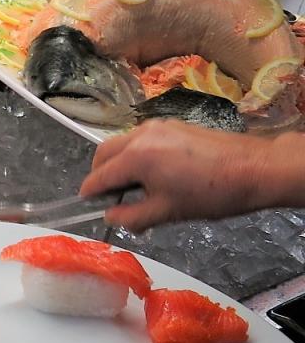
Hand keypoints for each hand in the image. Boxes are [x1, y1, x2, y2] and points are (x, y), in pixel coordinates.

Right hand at [80, 120, 304, 231]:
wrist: (254, 168)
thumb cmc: (211, 194)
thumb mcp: (167, 212)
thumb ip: (131, 217)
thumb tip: (111, 216)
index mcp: (135, 157)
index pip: (98, 176)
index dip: (90, 194)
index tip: (88, 205)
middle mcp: (140, 135)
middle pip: (103, 153)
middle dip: (100, 174)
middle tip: (111, 197)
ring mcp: (157, 126)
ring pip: (122, 143)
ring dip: (119, 163)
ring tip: (136, 186)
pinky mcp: (172, 125)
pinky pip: (141, 138)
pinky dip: (136, 153)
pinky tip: (156, 172)